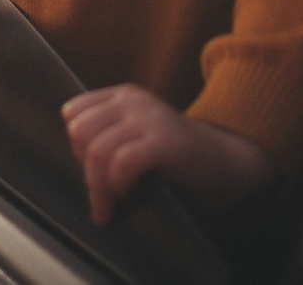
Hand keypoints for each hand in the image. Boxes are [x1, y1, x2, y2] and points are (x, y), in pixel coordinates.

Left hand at [61, 83, 275, 224]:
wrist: (228, 164)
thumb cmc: (178, 160)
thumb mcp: (137, 137)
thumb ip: (109, 140)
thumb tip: (77, 171)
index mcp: (123, 96)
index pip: (74, 113)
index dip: (77, 147)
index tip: (93, 171)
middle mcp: (133, 101)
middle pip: (80, 132)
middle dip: (85, 169)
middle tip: (102, 194)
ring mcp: (150, 119)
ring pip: (97, 151)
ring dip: (99, 188)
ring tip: (110, 207)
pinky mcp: (165, 142)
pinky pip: (123, 163)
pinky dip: (118, 185)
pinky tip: (129, 195)